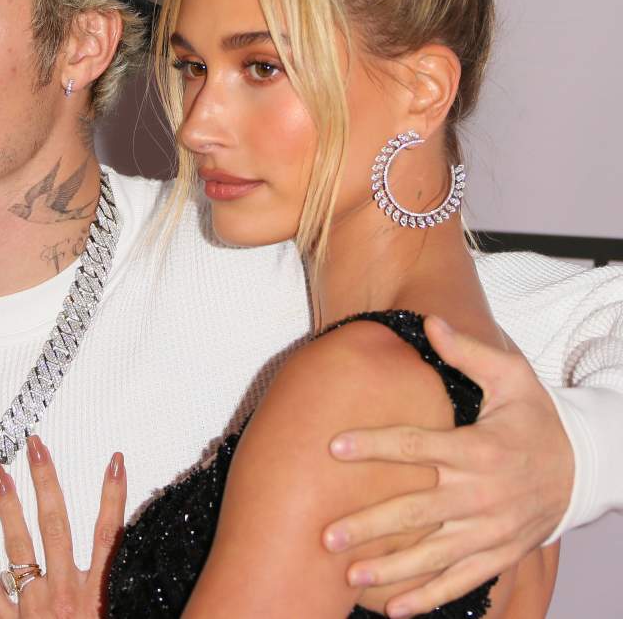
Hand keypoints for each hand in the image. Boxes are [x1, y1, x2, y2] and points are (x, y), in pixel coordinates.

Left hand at [0, 435, 125, 617]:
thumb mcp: (126, 617)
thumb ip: (133, 593)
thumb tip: (157, 571)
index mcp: (96, 598)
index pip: (108, 535)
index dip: (113, 496)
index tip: (114, 462)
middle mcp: (63, 595)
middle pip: (55, 528)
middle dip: (46, 482)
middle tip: (36, 447)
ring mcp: (34, 608)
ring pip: (19, 550)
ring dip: (9, 508)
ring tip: (0, 475)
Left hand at [322, 316, 572, 616]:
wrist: (583, 467)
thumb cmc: (535, 417)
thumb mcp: (512, 378)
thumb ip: (468, 353)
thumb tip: (430, 321)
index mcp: (478, 449)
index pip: (416, 446)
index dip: (374, 445)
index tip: (333, 446)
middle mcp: (480, 494)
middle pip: (416, 512)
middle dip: (370, 525)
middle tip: (326, 534)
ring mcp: (489, 530)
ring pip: (433, 555)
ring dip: (390, 569)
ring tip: (349, 576)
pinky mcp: (497, 553)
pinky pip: (460, 581)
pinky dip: (428, 598)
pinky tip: (393, 610)